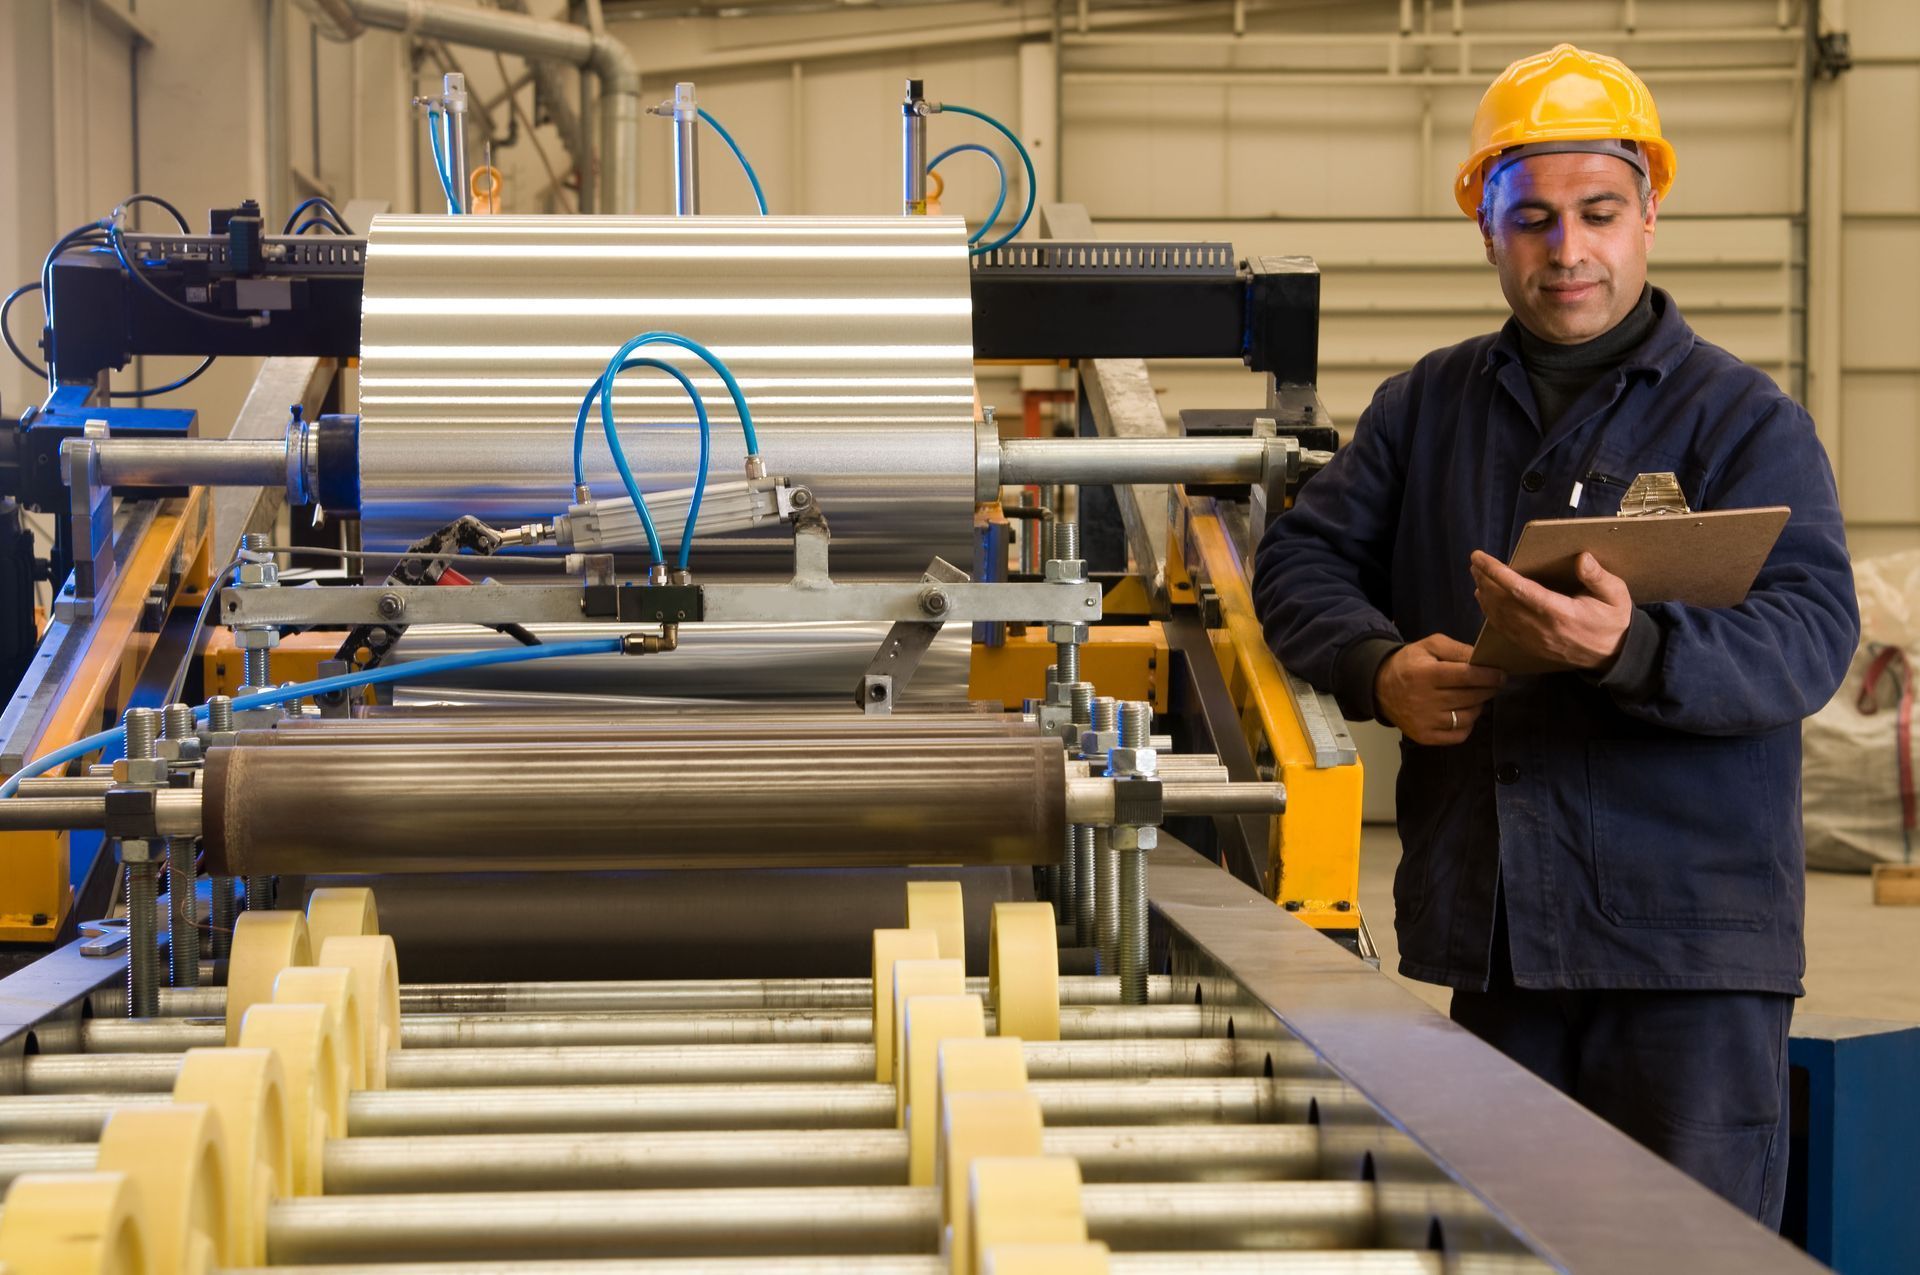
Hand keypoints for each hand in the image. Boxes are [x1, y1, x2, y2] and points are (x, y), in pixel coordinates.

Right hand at [1374, 634, 1505, 744]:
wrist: (1379, 687)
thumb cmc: (1409, 663)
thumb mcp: (1429, 646)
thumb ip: (1457, 649)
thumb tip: (1483, 660)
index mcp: (1426, 674)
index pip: (1466, 676)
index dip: (1489, 675)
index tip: (1501, 674)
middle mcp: (1424, 700)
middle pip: (1470, 697)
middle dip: (1488, 689)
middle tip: (1493, 684)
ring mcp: (1425, 721)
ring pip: (1468, 717)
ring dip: (1478, 706)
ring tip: (1476, 697)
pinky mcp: (1424, 736)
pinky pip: (1458, 735)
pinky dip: (1467, 724)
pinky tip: (1464, 712)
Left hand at [1470, 550, 1632, 670]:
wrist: (1614, 656)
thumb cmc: (1614, 620)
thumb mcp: (1616, 595)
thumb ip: (1597, 577)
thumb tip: (1581, 557)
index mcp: (1560, 613)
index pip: (1519, 590)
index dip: (1496, 573)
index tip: (1479, 558)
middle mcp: (1542, 628)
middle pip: (1503, 602)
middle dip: (1486, 581)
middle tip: (1475, 563)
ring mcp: (1535, 640)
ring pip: (1500, 617)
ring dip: (1485, 596)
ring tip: (1477, 576)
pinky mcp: (1532, 646)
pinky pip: (1505, 629)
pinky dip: (1491, 613)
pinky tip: (1485, 600)